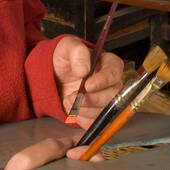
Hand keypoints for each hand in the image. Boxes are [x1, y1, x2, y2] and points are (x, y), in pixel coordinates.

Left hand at [1, 37, 122, 169]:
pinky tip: (73, 111)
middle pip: (112, 96)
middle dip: (90, 100)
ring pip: (103, 111)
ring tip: (67, 100)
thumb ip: (77, 52)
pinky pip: (95, 123)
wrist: (54, 75)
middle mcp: (112, 83)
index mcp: (109, 64)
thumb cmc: (64, 58)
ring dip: (83, 110)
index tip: (87, 85)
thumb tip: (84, 69)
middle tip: (71, 97)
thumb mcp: (67, 47)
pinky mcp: (97, 113)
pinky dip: (82, 120)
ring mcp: (105, 100)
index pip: (114, 73)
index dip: (103, 81)